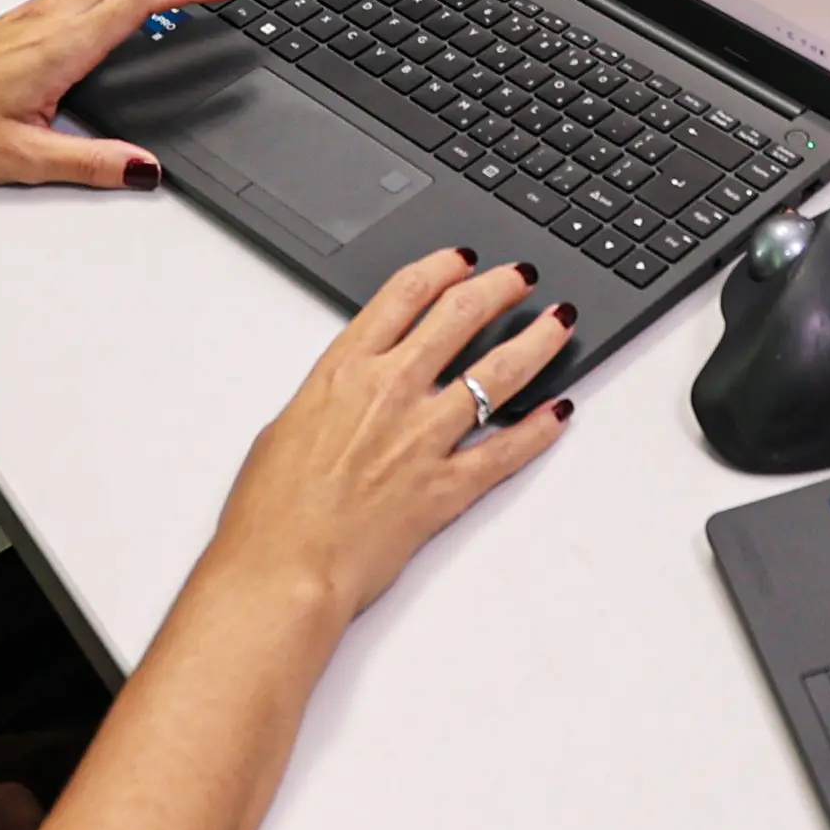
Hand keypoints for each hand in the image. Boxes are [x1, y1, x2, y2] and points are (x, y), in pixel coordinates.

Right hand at [205, 247, 579, 627]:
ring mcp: (425, 437)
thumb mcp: (285, 425)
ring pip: (499, 372)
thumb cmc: (270, 509)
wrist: (283, 569)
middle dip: (499, 289)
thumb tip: (351, 388)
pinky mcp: (447, 487)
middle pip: (460, 317)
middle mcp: (392, 391)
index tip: (462, 260)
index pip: (406, 295)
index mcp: (346, 370)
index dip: (441, 268)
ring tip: (559, 322)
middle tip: (522, 277)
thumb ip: (330, 396)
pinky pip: (506, 450)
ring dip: (537, 341)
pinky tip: (559, 411)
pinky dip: (539, 429)